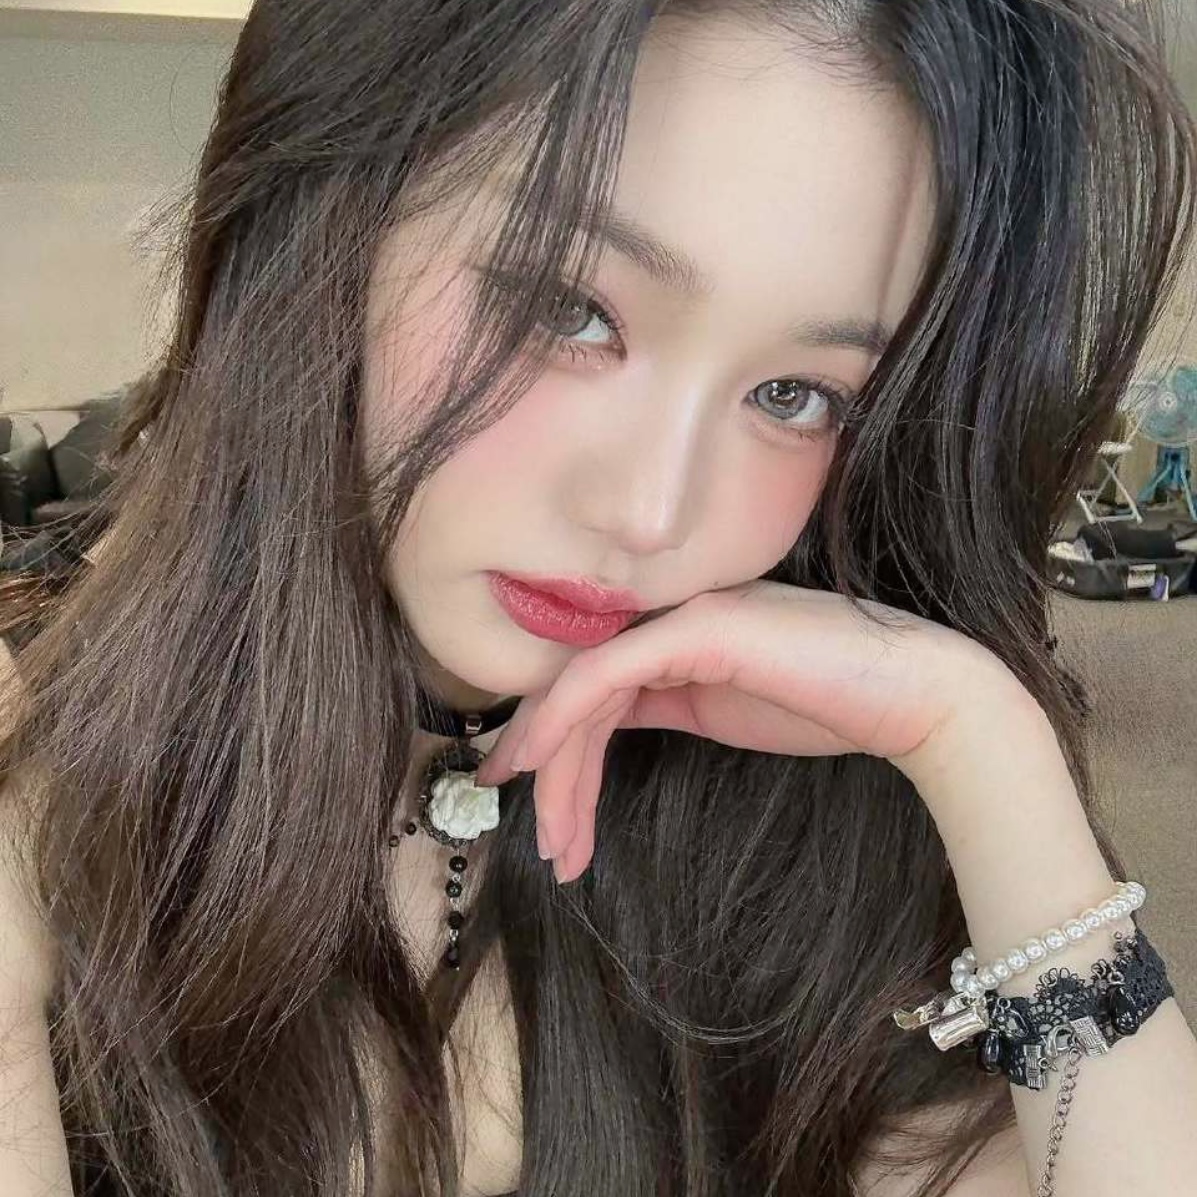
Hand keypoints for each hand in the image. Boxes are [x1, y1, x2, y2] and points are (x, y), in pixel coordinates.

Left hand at [474, 580, 1014, 882]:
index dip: (551, 736)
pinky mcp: (696, 629)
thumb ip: (664, 703)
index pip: (594, 681)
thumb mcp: (724, 710)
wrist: (916, 694)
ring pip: (583, 690)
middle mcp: (670, 613)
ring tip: (556, 848)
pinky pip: (604, 675)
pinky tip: (544, 775)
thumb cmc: (834, 705)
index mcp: (676, 629)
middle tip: (542, 844)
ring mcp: (683, 614)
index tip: (530, 797)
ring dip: (560, 775)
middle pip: (580, 689)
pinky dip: (563, 724)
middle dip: (552, 772)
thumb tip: (603, 727)